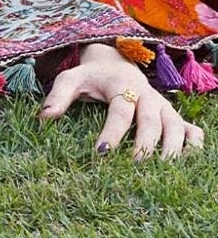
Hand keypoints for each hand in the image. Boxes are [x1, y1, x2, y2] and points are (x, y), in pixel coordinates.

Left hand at [39, 42, 204, 160]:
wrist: (116, 63)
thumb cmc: (91, 77)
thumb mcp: (72, 79)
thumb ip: (58, 96)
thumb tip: (44, 119)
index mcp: (121, 86)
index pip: (120, 111)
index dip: (112, 133)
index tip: (101, 153)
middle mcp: (147, 96)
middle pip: (153, 121)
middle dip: (146, 145)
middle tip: (135, 168)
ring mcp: (163, 107)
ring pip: (176, 127)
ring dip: (173, 150)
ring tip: (163, 174)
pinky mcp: (174, 116)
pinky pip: (192, 131)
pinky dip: (194, 147)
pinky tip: (188, 165)